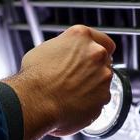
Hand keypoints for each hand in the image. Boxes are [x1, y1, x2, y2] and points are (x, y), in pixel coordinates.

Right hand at [2, 24, 116, 139]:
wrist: (36, 101)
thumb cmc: (35, 77)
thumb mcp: (44, 49)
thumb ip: (63, 47)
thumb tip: (65, 52)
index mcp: (81, 36)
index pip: (103, 40)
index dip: (98, 50)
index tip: (93, 57)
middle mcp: (96, 53)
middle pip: (104, 60)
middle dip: (93, 68)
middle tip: (77, 77)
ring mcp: (103, 75)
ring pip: (103, 80)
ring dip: (93, 85)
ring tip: (72, 92)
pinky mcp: (104, 96)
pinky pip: (101, 98)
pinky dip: (91, 101)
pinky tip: (75, 102)